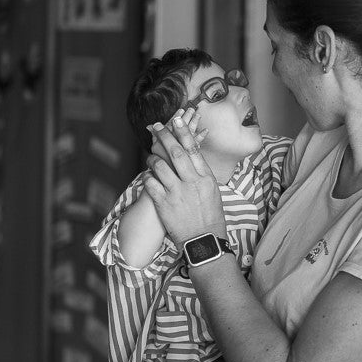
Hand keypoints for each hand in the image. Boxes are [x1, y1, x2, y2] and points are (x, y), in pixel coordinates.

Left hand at [144, 114, 226, 244]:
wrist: (204, 241)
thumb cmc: (211, 217)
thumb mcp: (213, 191)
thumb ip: (201, 174)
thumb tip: (192, 158)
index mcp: (205, 177)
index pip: (193, 149)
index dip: (183, 132)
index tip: (176, 120)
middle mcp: (191, 182)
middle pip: (175, 152)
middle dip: (164, 136)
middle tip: (156, 127)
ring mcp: (177, 192)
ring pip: (159, 166)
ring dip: (152, 157)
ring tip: (151, 155)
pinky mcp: (164, 204)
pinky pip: (150, 184)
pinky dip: (147, 176)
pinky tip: (147, 175)